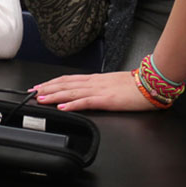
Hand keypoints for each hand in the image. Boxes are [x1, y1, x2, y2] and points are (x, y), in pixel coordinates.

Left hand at [31, 71, 154, 111]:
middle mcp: (94, 82)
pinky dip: (72, 104)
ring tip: (40, 98)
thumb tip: (90, 91)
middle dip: (47, 88)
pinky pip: (86, 102)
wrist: (153, 83)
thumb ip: (101, 87)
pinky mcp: (107, 100)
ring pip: (71, 91)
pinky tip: (63, 107)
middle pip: (66, 84)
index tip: (40, 86)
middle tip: (32, 92)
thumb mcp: (114, 84)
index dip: (52, 82)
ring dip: (54, 95)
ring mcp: (100, 91)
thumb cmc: (137, 85)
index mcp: (96, 79)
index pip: (69, 79)